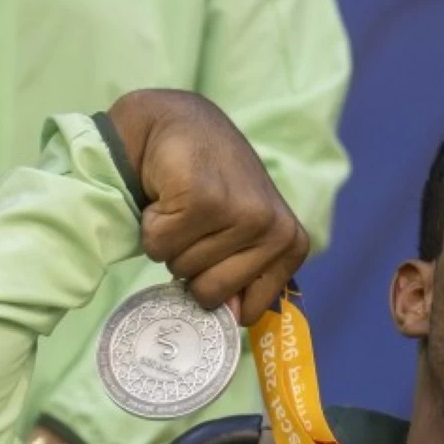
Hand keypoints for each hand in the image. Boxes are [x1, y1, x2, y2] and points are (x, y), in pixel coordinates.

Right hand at [107, 91, 309, 325]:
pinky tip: (168, 193)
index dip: (218, 288)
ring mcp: (242, 214)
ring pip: (182, 268)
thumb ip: (242, 277)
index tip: (213, 252)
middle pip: (210, 294)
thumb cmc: (207, 184)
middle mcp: (275, 230)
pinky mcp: (205, 201)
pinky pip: (160, 245)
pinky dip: (152, 224)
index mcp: (291, 244)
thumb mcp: (240, 234)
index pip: (247, 310)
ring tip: (183, 205)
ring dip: (171, 241)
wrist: (175, 124)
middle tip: (194, 223)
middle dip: (190, 266)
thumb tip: (232, 319)